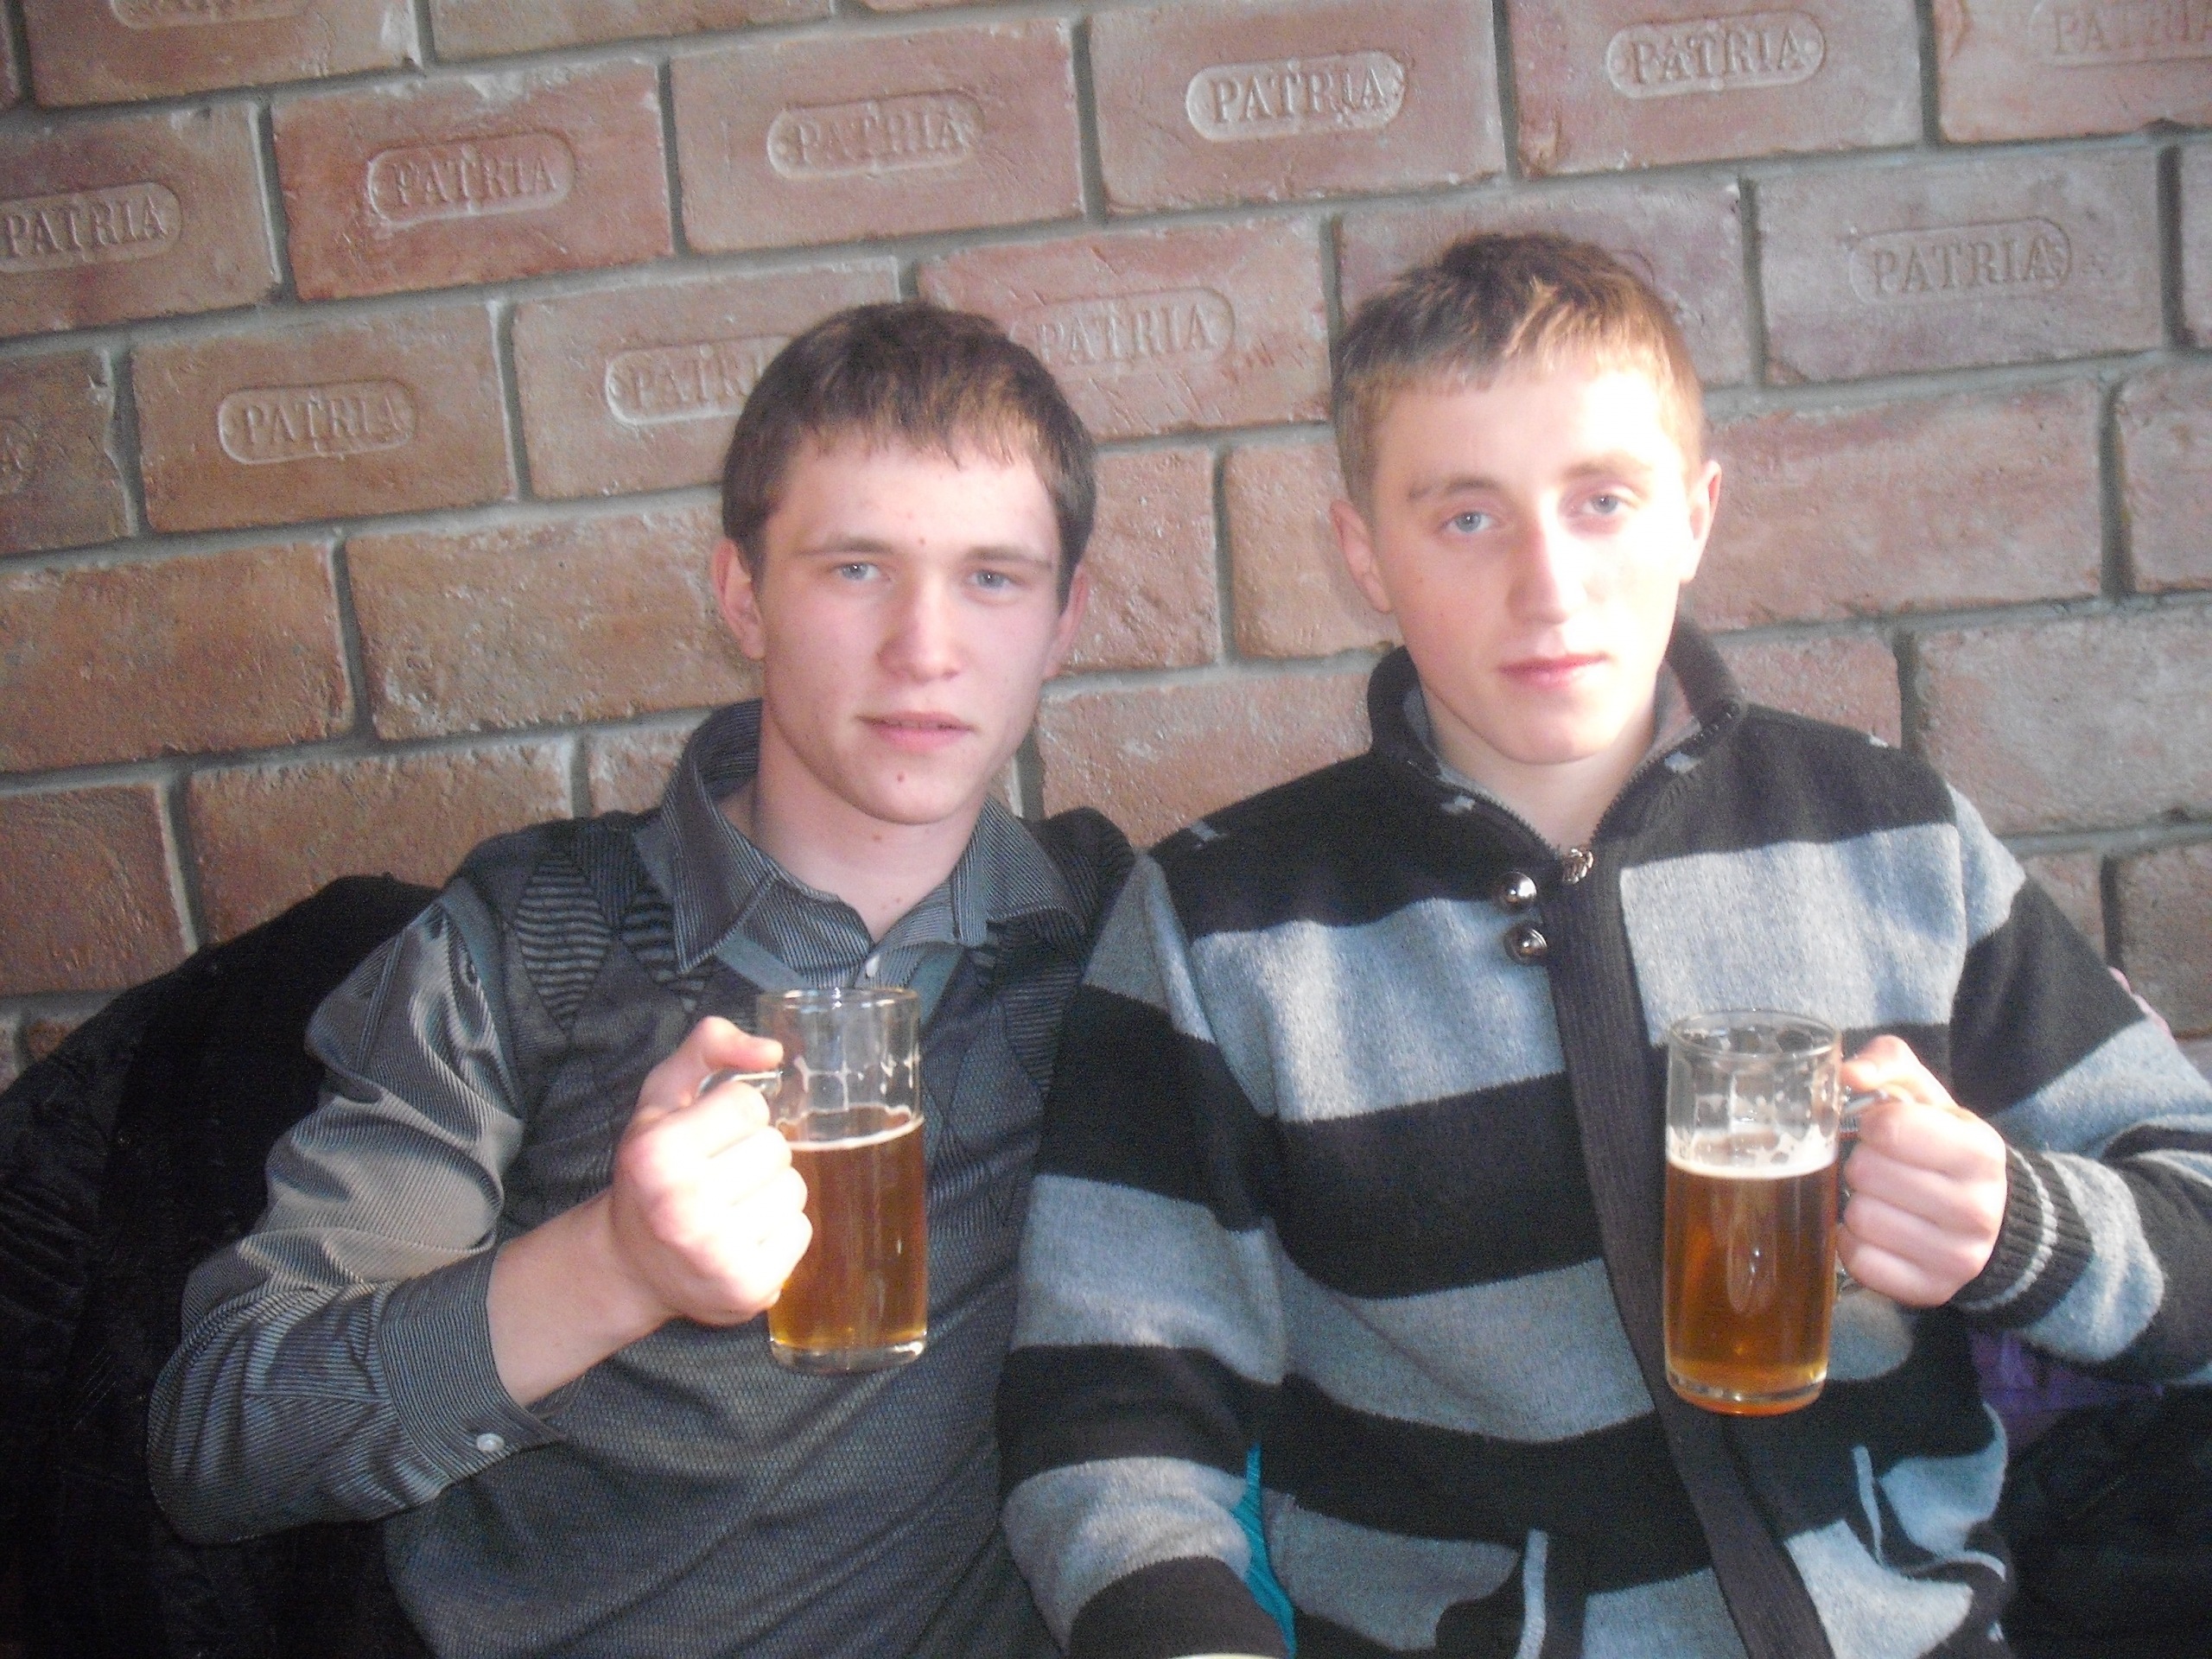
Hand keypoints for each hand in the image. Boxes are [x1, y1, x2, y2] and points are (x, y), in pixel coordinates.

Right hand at [604, 1017, 812, 1328]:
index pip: (749, 1104)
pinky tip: (742, 1237)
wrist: (630, 1265)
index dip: (733, 1115)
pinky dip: (780, 1232)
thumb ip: (709, 1047)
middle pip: (776, 1147)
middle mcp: (681, 1204)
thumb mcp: (662, 1097)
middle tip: (718, 1177)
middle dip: (754, 1154)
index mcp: (656, 1152)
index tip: (706, 1137)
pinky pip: (801, 1232)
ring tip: (731, 1207)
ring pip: (793, 1189)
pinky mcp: (745, 1288)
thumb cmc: (652, 1171)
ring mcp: (714, 1252)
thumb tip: (772, 1051)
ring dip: (770, 1192)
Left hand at [1835, 1036, 2007, 1306]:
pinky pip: (1859, 1261)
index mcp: (1980, 1152)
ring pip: (1860, 1218)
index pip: (1891, 1129)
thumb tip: (1848, 1074)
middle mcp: (1978, 1208)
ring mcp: (1958, 1258)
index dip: (1872, 1124)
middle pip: (1867, 1173)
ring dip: (1857, 1203)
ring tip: (1882, 1197)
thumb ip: (1887, 1062)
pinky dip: (1854, 1243)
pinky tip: (1877, 1231)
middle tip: (1879, 1166)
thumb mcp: (1925, 1094)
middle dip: (1862, 1162)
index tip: (1881, 1129)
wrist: (1989, 1217)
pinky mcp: (1931, 1291)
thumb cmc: (1942, 1144)